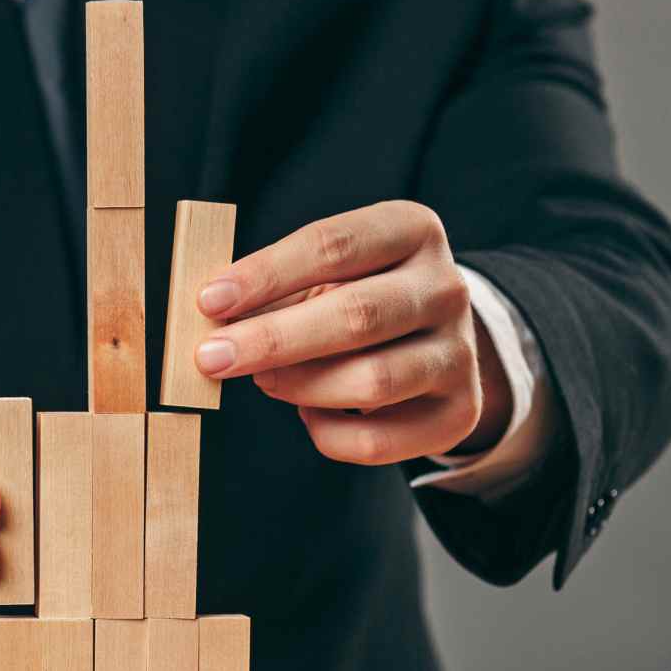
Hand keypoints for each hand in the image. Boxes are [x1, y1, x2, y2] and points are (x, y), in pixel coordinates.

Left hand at [191, 201, 511, 464]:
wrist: (434, 341)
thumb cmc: (358, 297)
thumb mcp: (325, 274)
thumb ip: (275, 291)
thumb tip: (215, 322)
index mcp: (412, 230)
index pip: (334, 245)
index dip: (266, 274)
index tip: (210, 301)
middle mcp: (447, 287)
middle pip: (357, 315)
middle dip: (272, 339)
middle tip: (211, 357)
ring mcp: (460, 352)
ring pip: (371, 381)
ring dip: (299, 386)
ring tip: (263, 380)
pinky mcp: (459, 411)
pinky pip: (377, 440)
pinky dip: (326, 433)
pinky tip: (308, 412)